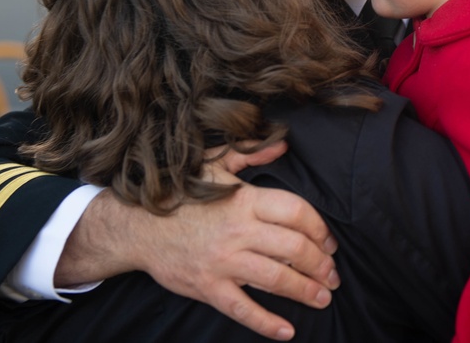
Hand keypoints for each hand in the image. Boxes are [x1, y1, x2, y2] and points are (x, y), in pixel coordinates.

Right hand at [57, 143, 338, 340]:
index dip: (320, 229)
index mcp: (245, 200)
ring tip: (323, 298)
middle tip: (332, 275)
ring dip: (306, 291)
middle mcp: (238, 231)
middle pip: (294, 248)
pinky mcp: (208, 287)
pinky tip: (288, 331)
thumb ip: (251, 152)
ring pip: (276, 279)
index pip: (297, 213)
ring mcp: (223, 261)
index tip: (329, 242)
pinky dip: (267, 323)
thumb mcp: (214, 164)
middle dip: (321, 264)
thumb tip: (282, 146)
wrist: (136, 225)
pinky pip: (243, 309)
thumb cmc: (181, 193)